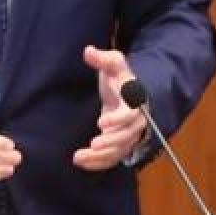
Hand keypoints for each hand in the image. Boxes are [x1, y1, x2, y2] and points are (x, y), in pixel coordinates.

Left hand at [73, 46, 147, 170]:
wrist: (128, 92)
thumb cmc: (120, 77)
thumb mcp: (113, 63)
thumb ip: (102, 58)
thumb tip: (88, 51)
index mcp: (134, 101)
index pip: (131, 114)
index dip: (118, 120)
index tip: (101, 122)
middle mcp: (135, 121)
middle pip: (127, 136)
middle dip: (110, 142)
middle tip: (93, 144)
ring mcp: (128, 135)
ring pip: (119, 150)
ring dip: (100, 156)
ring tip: (79, 157)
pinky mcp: (120, 144)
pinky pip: (112, 158)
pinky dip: (98, 163)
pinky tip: (81, 162)